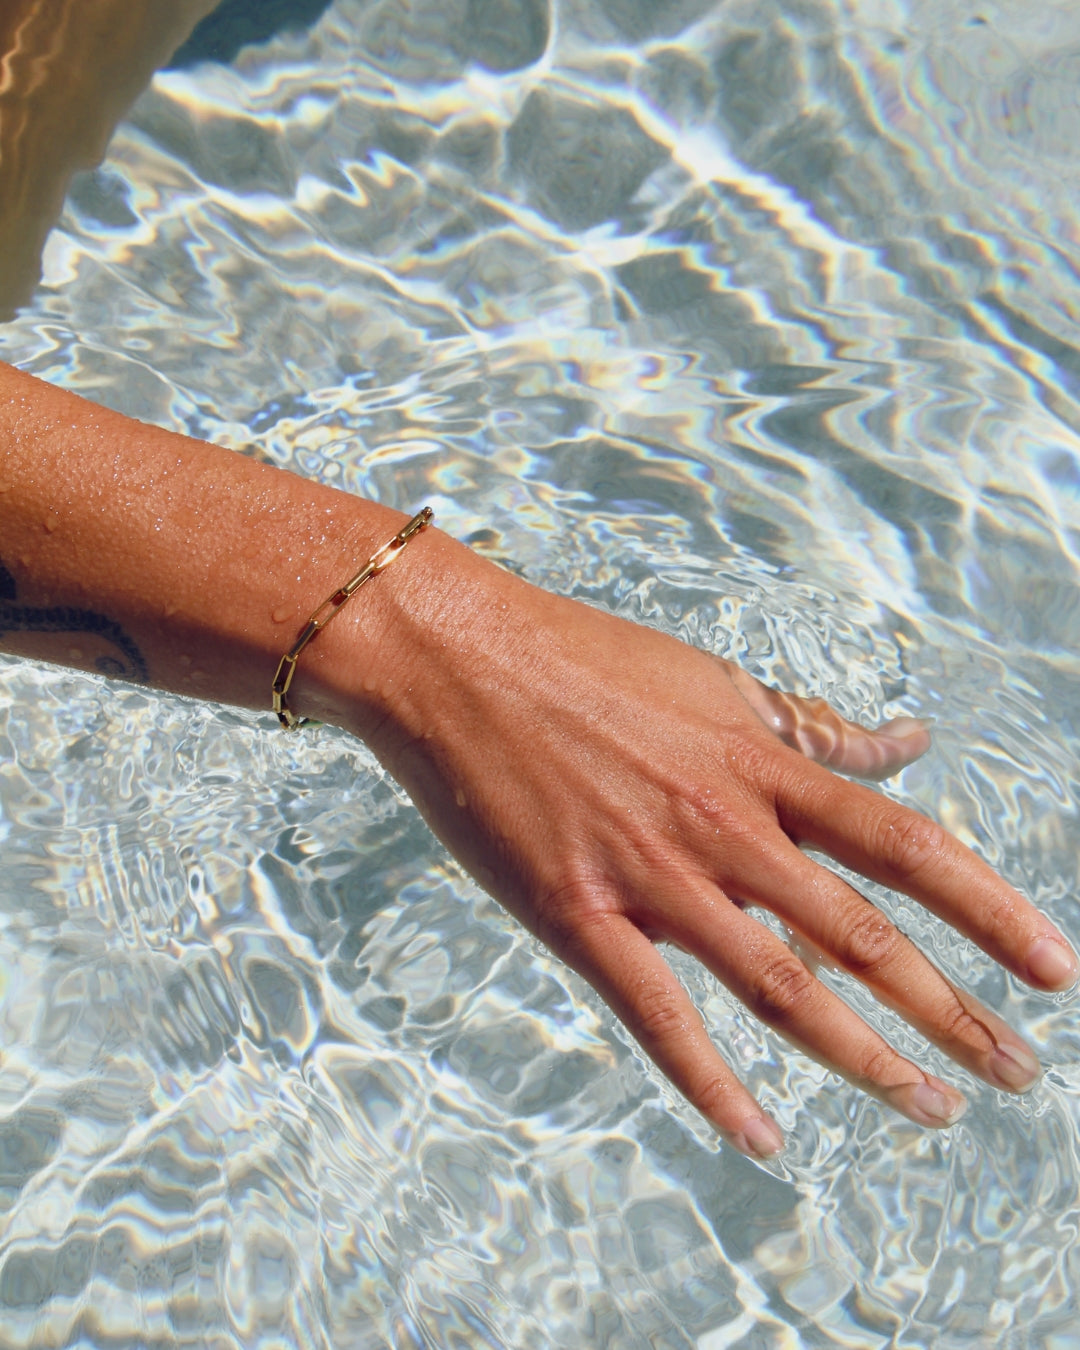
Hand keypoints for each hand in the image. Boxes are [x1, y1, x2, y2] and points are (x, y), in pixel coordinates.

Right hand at [344, 533, 1077, 1157]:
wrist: (457, 662)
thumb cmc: (584, 662)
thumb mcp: (715, 684)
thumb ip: (813, 726)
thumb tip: (909, 742)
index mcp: (761, 763)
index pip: (904, 844)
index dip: (990, 910)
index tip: (1052, 968)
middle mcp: (725, 825)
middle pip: (863, 934)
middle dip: (953, 1011)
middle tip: (1015, 1072)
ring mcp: (652, 876)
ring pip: (781, 987)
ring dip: (866, 1058)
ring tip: (930, 1106)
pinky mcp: (576, 916)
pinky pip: (659, 1019)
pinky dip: (715, 1088)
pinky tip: (765, 1138)